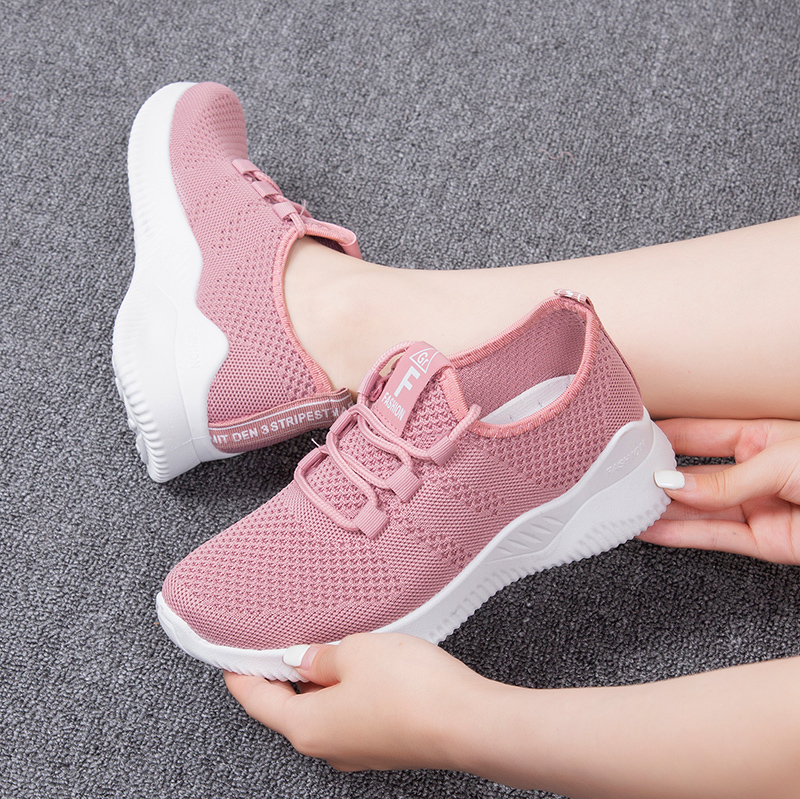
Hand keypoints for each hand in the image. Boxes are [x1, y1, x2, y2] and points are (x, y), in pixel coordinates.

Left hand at [224, 633, 484, 771]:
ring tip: (326, 643)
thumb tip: (304, 659)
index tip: (230, 656)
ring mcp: (358, 749)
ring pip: (323, 710)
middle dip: (283, 674)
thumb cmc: (410, 689)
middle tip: (280, 639)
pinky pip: (350, 714)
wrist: (468, 722)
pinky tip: (360, 664)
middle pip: (289, 708)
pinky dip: (344, 689)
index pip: (258, 701)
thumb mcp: (356, 652)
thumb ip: (322, 655)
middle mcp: (328, 747)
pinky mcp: (384, 744)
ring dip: (319, 680)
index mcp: (308, 727)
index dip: (242, 675)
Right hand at [639, 418, 799, 564]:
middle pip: (694, 476)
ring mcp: (757, 509)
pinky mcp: (764, 542)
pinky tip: (653, 530)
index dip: (667, 437)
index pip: (700, 435)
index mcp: (760, 440)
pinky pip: (715, 537)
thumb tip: (678, 485)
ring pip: (699, 510)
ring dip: (664, 510)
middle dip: (659, 478)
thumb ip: (727, 479)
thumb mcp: (779, 460)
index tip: (634, 440)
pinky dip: (680, 536)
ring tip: (631, 506)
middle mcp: (754, 475)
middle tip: (626, 479)